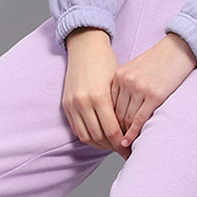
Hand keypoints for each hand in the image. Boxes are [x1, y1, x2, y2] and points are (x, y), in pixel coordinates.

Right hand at [62, 28, 131, 157]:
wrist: (85, 47)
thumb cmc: (106, 63)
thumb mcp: (117, 84)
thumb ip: (120, 108)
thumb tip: (129, 132)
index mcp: (99, 96)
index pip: (112, 131)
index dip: (122, 144)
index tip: (130, 149)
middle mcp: (83, 102)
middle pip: (99, 137)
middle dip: (112, 146)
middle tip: (124, 150)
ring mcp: (72, 104)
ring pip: (86, 136)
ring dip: (100, 144)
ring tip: (112, 145)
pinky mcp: (66, 104)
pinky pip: (76, 129)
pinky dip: (88, 137)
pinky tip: (99, 137)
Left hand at [111, 32, 196, 148]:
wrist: (179, 47)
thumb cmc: (159, 60)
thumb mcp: (135, 69)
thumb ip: (124, 86)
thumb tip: (118, 111)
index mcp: (119, 75)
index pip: (108, 105)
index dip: (108, 122)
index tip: (109, 134)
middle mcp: (126, 81)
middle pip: (115, 114)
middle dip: (115, 131)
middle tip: (114, 146)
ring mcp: (139, 88)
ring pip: (126, 119)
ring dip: (124, 135)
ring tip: (123, 148)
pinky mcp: (154, 95)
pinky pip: (139, 119)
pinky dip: (133, 133)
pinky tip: (129, 142)